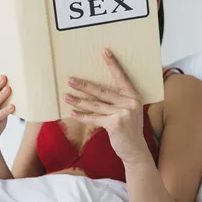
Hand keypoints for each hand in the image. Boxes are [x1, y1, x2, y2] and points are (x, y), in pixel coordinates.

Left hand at [63, 49, 145, 164]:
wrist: (135, 150)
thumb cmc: (128, 128)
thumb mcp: (128, 111)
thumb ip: (117, 100)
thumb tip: (93, 91)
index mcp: (134, 95)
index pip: (121, 76)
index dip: (113, 63)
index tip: (104, 51)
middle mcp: (130, 102)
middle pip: (102, 91)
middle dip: (84, 85)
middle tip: (69, 79)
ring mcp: (123, 113)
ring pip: (95, 105)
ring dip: (78, 101)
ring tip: (66, 96)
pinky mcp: (115, 124)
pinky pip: (94, 118)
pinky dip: (82, 116)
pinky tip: (72, 113)